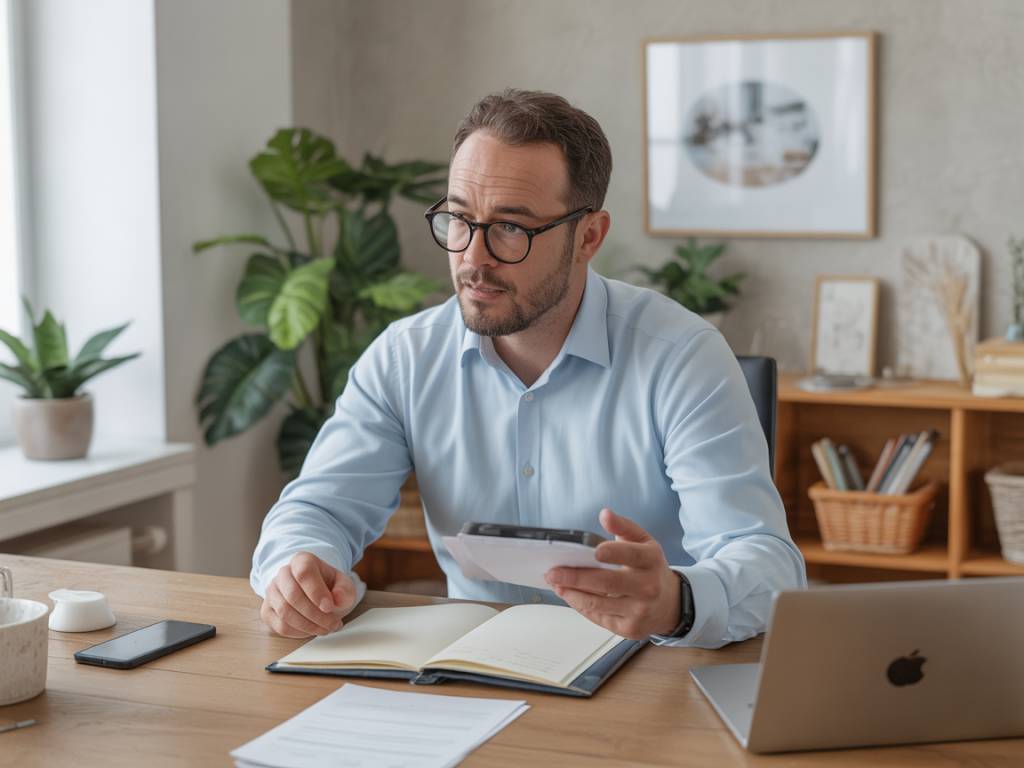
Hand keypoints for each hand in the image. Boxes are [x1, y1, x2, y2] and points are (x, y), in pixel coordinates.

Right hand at [260, 551, 357, 637]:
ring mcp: (272, 592)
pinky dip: (299, 632)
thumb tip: (338, 599)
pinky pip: (280, 626)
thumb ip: (345, 590)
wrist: (315, 594)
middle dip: (315, 614)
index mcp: (302, 560)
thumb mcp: (343, 585)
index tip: (329, 607)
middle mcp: (283, 573)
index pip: (304, 573)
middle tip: (332, 623)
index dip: (316, 592)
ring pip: (285, 612)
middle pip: (293, 595)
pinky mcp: (267, 610)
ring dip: (308, 626)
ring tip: (325, 628)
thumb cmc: (329, 587)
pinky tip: (312, 630)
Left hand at [544, 508, 680, 640]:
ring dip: (571, 593)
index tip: (595, 551)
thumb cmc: (650, 568)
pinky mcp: (629, 628)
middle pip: (607, 583)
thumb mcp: (644, 543)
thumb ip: (623, 526)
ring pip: (597, 603)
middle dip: (575, 577)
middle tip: (552, 572)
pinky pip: (598, 616)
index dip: (614, 552)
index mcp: (651, 561)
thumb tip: (605, 514)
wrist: (670, 604)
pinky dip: (580, 604)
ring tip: (555, 583)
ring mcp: (639, 610)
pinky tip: (569, 594)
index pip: (632, 555)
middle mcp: (648, 587)